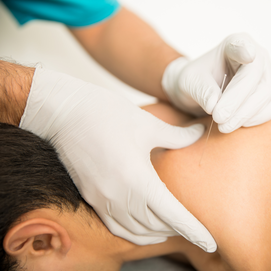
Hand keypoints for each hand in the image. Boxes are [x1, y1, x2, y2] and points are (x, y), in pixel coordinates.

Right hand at [20, 66, 215, 251]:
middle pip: (154, 226)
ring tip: (170, 229)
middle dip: (177, 230)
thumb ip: (177, 135)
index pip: (171, 214)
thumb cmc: (107, 114)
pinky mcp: (90, 196)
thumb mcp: (147, 123)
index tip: (210, 242)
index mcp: (136, 177)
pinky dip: (132, 232)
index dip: (193, 230)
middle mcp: (118, 195)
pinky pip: (114, 226)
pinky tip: (141, 227)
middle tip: (193, 228)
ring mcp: (101, 199)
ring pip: (134, 231)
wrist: (66, 113)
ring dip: (155, 234)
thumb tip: (198, 131)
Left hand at [162, 33, 270, 132]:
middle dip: (237, 101)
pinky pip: (268, 108)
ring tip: (223, 126)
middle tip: (218, 118)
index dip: (246, 51)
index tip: (247, 56)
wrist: (199, 92)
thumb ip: (202, 90)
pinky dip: (254, 118)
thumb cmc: (194, 80)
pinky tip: (237, 124)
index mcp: (233, 45)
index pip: (241, 46)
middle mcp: (255, 56)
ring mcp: (264, 75)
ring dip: (245, 114)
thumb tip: (214, 105)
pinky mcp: (265, 94)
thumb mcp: (189, 82)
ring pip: (265, 94)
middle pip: (256, 77)